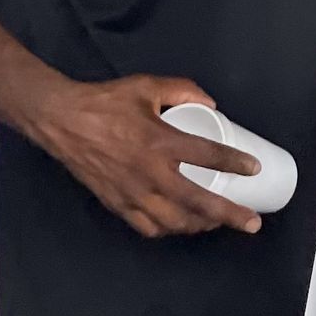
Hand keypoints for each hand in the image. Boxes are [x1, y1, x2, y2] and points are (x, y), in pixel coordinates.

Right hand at [27, 75, 262, 240]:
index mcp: (161, 142)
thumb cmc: (105, 102)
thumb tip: (211, 104)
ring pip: (174, 222)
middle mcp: (150, 173)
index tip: (254, 168)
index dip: (236, 163)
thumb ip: (183, 89)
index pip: (209, 156)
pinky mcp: (117, 204)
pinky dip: (168, 229)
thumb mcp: (147, 86)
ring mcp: (133, 194)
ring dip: (200, 226)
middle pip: (199, 202)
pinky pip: (147, 227)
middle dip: (229, 215)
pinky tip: (179, 225)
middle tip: (252, 222)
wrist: (61, 120)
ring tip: (217, 223)